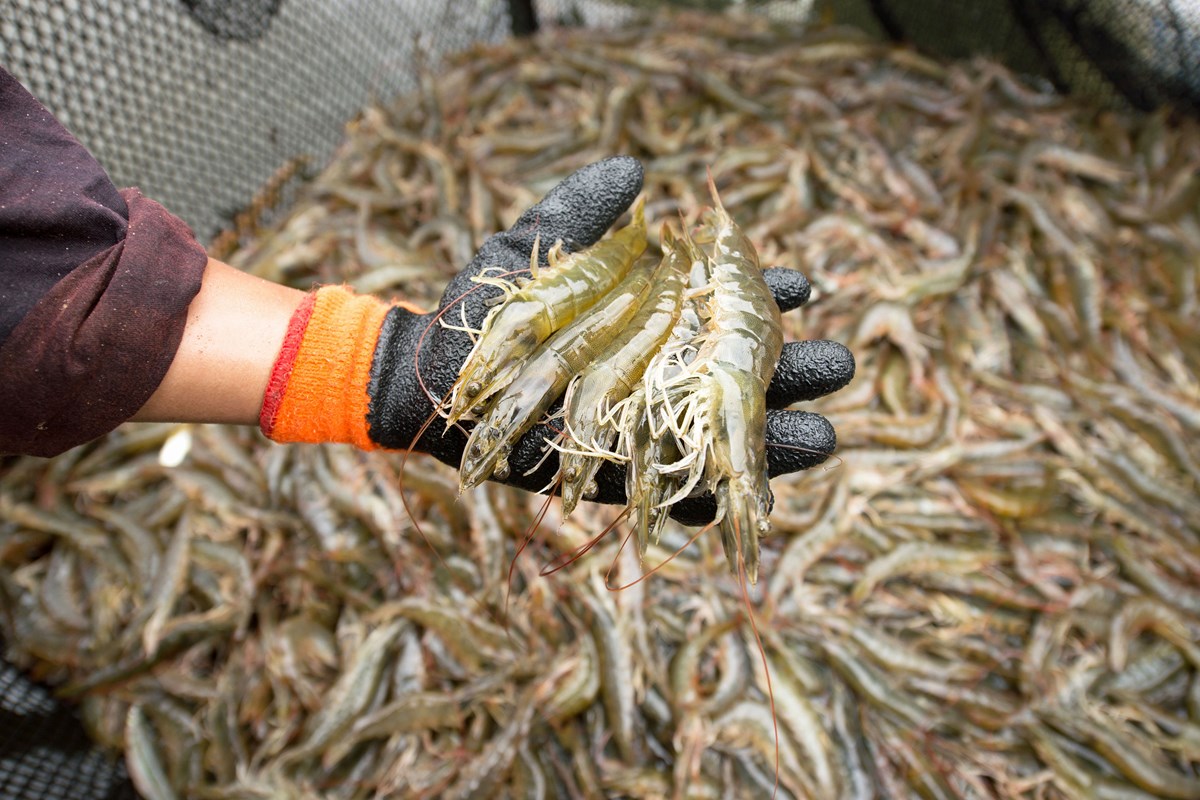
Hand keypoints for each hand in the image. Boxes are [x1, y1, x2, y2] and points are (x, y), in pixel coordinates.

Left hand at [363, 156, 854, 522]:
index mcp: (646, 317)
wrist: (434, 372)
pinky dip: (707, 493)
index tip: (802, 287)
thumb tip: (639, 170)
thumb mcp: (538, 244)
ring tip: (826, 434)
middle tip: (839, 365)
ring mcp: (634, 426)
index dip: (762, 298)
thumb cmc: (486, 306)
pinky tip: (752, 495)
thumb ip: (586, 210)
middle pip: (734, 376)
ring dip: (771, 439)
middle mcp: (652, 373)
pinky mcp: (608, 472)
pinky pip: (664, 489)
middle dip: (789, 372)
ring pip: (714, 437)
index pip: (720, 308)